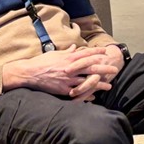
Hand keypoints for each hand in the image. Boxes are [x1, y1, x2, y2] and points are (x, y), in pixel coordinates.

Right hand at [2, 45, 119, 99]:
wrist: (29, 73)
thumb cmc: (42, 62)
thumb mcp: (55, 53)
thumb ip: (68, 51)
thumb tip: (76, 47)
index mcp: (68, 58)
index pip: (86, 53)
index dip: (97, 52)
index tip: (106, 51)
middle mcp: (70, 68)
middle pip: (91, 67)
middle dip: (104, 68)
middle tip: (114, 69)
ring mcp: (67, 79)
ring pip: (87, 81)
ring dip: (99, 84)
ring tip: (109, 86)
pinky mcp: (63, 89)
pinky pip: (78, 92)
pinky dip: (86, 94)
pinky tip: (94, 96)